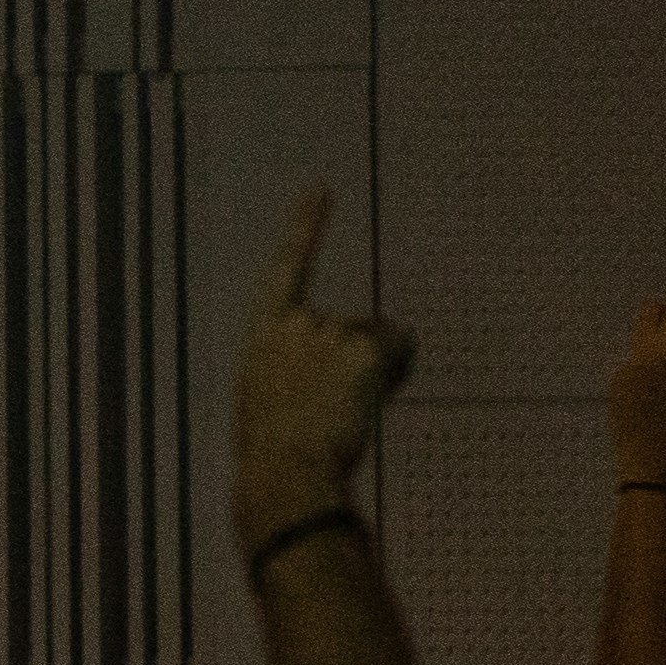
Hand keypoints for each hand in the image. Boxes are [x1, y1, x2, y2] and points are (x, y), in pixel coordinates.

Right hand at [227, 188, 418, 541]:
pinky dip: (397, 374)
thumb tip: (345, 373)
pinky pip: (401, 350)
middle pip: (355, 326)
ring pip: (380, 343)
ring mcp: (330, 332)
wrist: (285, 474)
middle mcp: (297, 322)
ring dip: (376, 375)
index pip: (287, 269)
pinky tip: (369, 400)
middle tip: (333, 409)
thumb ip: (298, 371)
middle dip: (359, 362)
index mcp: (264, 334)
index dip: (306, 227)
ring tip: (343, 413)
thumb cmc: (276, 453)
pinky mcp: (362, 348)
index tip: (321, 190)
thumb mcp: (271, 401)